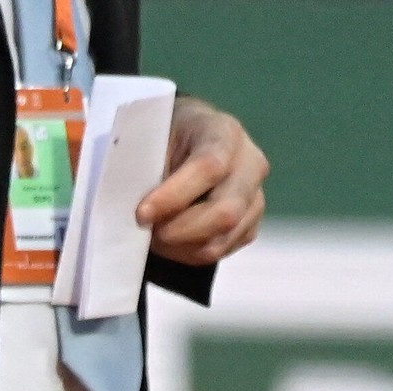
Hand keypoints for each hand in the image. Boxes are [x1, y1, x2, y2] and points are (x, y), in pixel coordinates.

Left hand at [139, 96, 267, 268]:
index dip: (174, 197)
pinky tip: (170, 241)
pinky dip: (187, 254)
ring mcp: (255, 196)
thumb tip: (138, 214)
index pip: (209, 167)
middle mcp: (250, 163)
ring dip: (179, 247)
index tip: (141, 214)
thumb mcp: (149, 143)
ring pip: (222, 238)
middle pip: (226, 212)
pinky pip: (220, 251)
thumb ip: (144, 171)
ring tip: (153, 237)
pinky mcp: (250, 224)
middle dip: (178, 231)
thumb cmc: (161, 142)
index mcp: (224, 133)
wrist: (181, 145)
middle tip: (146, 231)